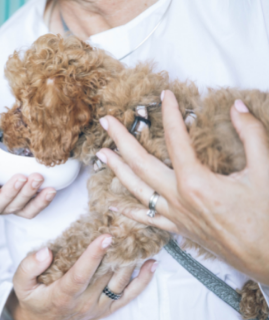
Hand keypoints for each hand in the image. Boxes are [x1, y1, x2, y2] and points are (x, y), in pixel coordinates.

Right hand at [9, 235, 156, 319]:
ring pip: (119, 281)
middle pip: (104, 273)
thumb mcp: (21, 284)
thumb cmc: (34, 298)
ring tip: (138, 236)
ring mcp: (98, 306)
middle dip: (117, 249)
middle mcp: (84, 302)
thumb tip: (45, 252)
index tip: (105, 237)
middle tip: (126, 225)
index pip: (81, 274)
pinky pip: (129, 295)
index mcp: (63, 294)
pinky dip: (142, 280)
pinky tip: (151, 264)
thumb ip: (29, 267)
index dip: (94, 255)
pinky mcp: (107, 308)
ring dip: (130, 259)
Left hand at [96, 90, 268, 283]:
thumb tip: (236, 106)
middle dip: (121, 140)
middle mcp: (177, 198)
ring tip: (101, 154)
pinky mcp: (178, 229)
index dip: (169, 113)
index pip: (176, 138)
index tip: (165, 95)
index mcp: (196, 182)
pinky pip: (146, 220)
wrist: (268, 259)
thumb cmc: (268, 217)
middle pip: (141, 163)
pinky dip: (127, 212)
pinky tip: (111, 206)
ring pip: (137, 189)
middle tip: (106, 122)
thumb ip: (251, 135)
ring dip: (117, 170)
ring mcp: (174, 215)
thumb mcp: (266, 171)